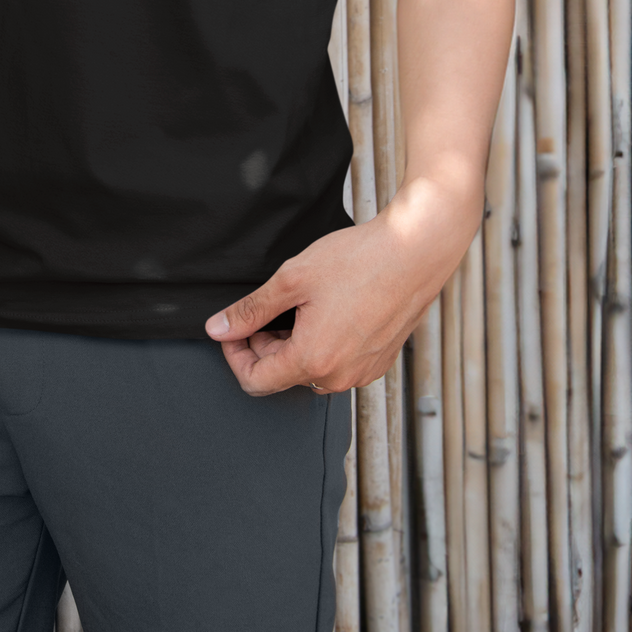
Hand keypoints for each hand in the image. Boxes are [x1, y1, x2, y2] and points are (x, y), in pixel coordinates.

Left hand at [203, 178, 480, 394]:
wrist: (415, 251)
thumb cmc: (358, 261)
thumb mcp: (292, 279)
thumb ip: (250, 310)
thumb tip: (217, 329)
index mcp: (313, 360)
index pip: (255, 381)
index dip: (235, 354)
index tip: (235, 327)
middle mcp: (339, 377)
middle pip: (282, 377)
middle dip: (265, 346)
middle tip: (270, 307)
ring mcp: (363, 372)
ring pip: (311, 371)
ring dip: (295, 345)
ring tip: (301, 305)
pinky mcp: (379, 361)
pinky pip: (338, 364)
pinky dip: (322, 345)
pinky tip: (328, 310)